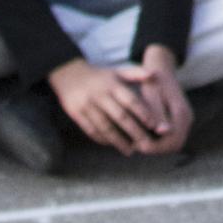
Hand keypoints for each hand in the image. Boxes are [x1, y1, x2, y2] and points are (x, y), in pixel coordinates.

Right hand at [47, 50, 186, 152]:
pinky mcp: (77, 114)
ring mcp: (87, 105)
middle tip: (145, 144)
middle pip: (120, 117)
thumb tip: (154, 74)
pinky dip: (102, 139)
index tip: (153, 126)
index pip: (131, 100)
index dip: (143, 113)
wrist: (69, 74)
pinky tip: (111, 145)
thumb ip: (135, 74)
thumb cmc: (99, 76)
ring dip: (118, 141)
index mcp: (112, 84)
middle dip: (134, 131)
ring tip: (129, 151)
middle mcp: (100, 95)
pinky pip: (91, 130)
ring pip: (105, 127)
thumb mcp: (116, 71)